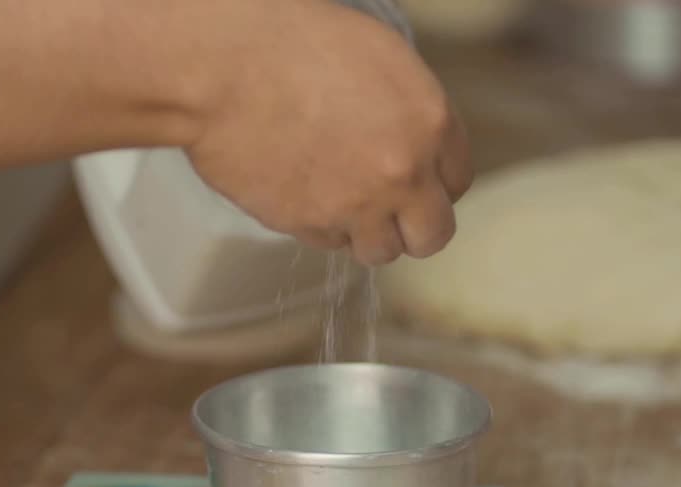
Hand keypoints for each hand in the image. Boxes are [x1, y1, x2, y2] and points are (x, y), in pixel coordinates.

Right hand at [186, 0, 472, 264]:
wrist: (224, 66)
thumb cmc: (292, 41)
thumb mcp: (379, 57)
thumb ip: (409, 110)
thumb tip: (413, 141)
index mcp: (429, 123)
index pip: (457, 181)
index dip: (434, 183)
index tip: (418, 181)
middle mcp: (400, 174)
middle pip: (432, 235)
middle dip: (414, 226)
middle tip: (392, 212)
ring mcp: (354, 207)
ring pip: (379, 251)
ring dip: (366, 233)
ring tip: (342, 203)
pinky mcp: (307, 225)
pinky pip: (326, 242)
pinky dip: (319, 225)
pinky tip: (302, 190)